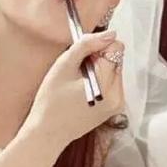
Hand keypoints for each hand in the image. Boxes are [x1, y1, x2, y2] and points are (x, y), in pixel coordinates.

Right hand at [22, 30, 124, 150]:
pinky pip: (112, 84)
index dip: (99, 47)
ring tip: (78, 82)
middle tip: (78, 71)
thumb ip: (87, 45)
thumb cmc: (51, 101)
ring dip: (100, 70)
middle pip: (117, 60)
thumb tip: (110, 33)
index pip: (117, 49)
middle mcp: (118, 95)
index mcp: (107, 83)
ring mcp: (118, 104)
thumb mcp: (64, 66)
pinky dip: (100, 82)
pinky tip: (83, 91)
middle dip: (99, 59)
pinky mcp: (114, 109)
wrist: (48, 133)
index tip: (83, 57)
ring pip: (115, 71)